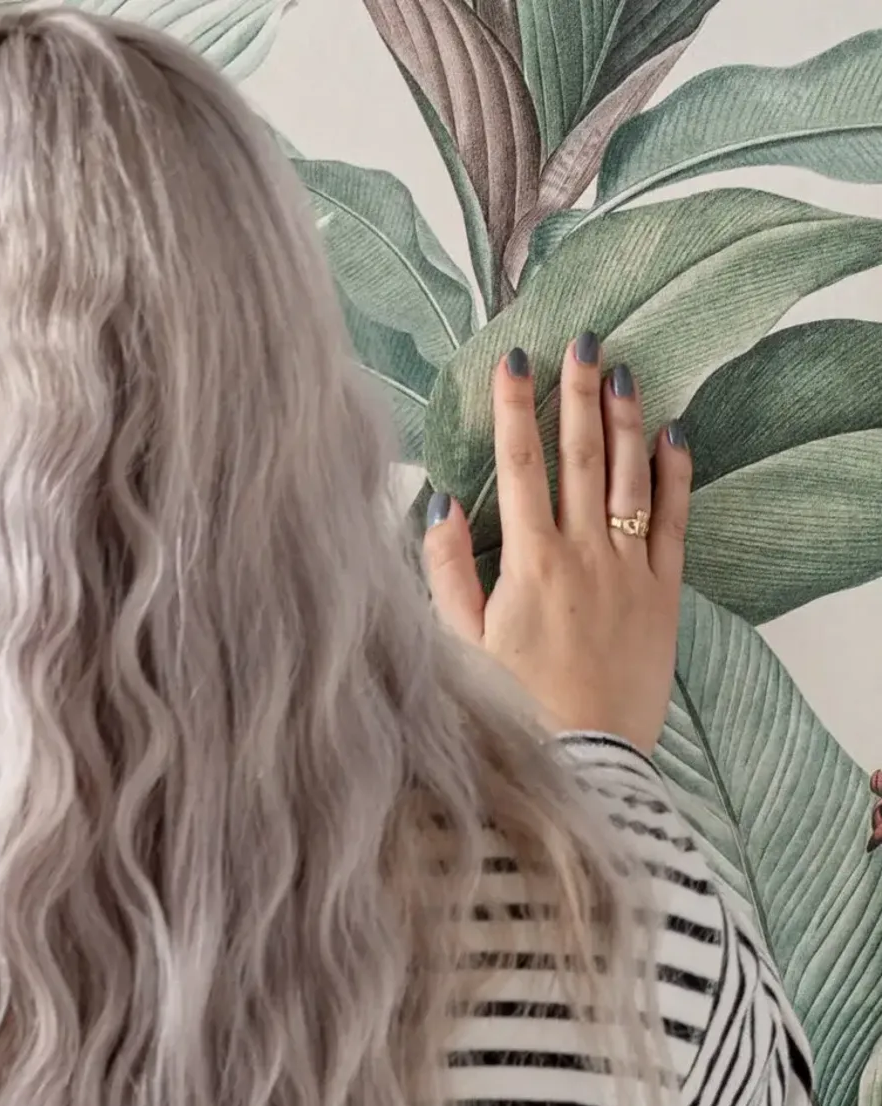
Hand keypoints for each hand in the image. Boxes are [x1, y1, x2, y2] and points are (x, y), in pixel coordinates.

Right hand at [423, 334, 691, 752]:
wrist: (584, 757)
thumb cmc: (512, 707)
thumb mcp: (458, 644)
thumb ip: (445, 571)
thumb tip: (439, 504)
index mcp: (527, 563)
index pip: (520, 468)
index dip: (514, 410)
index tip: (514, 361)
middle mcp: (582, 555)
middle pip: (580, 457)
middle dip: (577, 394)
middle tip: (581, 340)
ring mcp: (628, 570)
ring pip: (628, 478)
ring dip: (624, 421)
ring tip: (622, 372)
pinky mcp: (663, 593)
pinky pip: (672, 521)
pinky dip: (673, 475)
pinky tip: (671, 437)